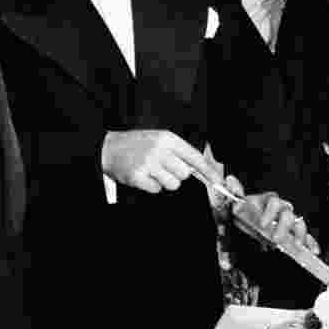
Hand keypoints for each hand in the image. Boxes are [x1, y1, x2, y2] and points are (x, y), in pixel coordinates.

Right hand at [101, 129, 224, 193]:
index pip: (194, 157)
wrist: (110, 148)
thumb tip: (198, 169)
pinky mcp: (138, 176)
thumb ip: (178, 152)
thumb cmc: (138, 145)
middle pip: (184, 174)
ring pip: (172, 184)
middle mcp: (159, 150)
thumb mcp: (159, 140)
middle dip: (177, 175)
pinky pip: (156, 190)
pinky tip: (143, 176)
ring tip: (153, 172)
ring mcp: (148, 163)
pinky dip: (151, 186)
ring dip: (164, 182)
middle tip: (164, 168)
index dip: (208, 171)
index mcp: (168, 139)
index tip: (218, 182)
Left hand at [232, 189, 319, 254]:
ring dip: (299, 234)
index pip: (274, 202)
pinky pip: (305, 236)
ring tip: (297, 245)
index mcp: (269, 200)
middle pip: (288, 214)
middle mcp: (281, 209)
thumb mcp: (236, 202)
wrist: (246, 220)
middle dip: (283, 227)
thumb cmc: (244, 211)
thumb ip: (233, 191)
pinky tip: (313, 250)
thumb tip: (230, 180)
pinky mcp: (292, 233)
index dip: (270, 213)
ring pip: (298, 224)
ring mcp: (288, 221)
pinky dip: (310, 243)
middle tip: (275, 239)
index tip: (262, 224)